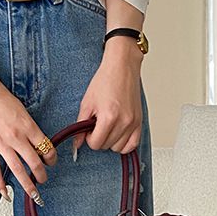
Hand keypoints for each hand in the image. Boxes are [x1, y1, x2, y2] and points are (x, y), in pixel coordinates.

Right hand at [0, 69, 58, 202]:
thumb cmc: (1, 97)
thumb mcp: (22, 110)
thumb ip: (29, 127)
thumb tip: (36, 143)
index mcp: (28, 126)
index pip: (46, 147)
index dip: (52, 158)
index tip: (51, 162)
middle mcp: (17, 136)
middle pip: (35, 162)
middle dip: (42, 175)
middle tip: (44, 180)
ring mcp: (1, 143)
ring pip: (18, 170)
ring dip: (28, 184)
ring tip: (34, 193)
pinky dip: (1, 184)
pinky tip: (6, 194)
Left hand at [71, 36, 143, 155]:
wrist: (122, 67)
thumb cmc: (105, 80)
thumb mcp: (87, 103)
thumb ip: (80, 126)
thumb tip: (77, 143)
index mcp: (109, 117)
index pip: (96, 144)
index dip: (89, 138)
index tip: (89, 129)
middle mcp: (124, 122)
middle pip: (106, 146)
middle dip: (99, 138)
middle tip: (98, 124)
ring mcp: (133, 122)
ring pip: (119, 148)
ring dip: (111, 141)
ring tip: (108, 126)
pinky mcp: (140, 121)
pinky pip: (133, 144)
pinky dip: (124, 143)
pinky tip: (118, 134)